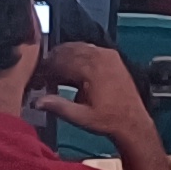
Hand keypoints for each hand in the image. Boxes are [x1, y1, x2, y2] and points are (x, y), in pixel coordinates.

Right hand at [30, 40, 167, 159]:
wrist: (132, 121)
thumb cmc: (108, 120)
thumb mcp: (81, 117)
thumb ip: (59, 107)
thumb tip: (37, 102)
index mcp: (91, 69)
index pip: (60, 61)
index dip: (46, 69)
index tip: (38, 78)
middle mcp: (99, 57)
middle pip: (67, 50)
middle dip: (53, 61)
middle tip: (44, 75)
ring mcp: (107, 55)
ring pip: (77, 47)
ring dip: (64, 57)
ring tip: (56, 73)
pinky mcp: (113, 57)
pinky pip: (89, 48)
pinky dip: (78, 55)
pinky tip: (73, 68)